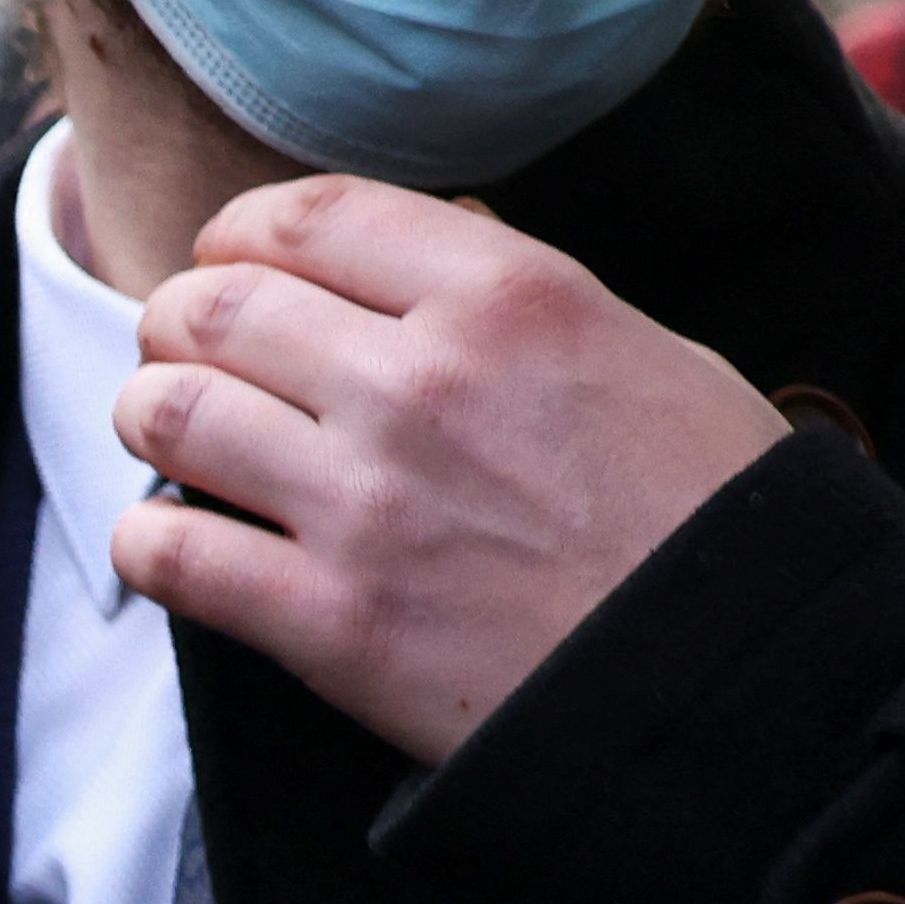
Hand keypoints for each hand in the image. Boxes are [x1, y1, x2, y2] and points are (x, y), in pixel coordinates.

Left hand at [108, 177, 791, 763]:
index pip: (307, 217)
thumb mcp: (643, 351)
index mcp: (504, 293)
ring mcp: (367, 504)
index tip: (228, 253)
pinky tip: (173, 537)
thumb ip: (518, 293)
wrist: (752, 686)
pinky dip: (151, 537)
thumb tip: (424, 248)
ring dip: (152, 410)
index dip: (240, 229)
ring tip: (169, 426)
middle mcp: (419, 381)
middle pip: (217, 304)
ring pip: (174, 410)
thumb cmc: (714, 517)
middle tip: (187, 344)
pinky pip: (174, 551)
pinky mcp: (334, 625)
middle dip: (182, 316)